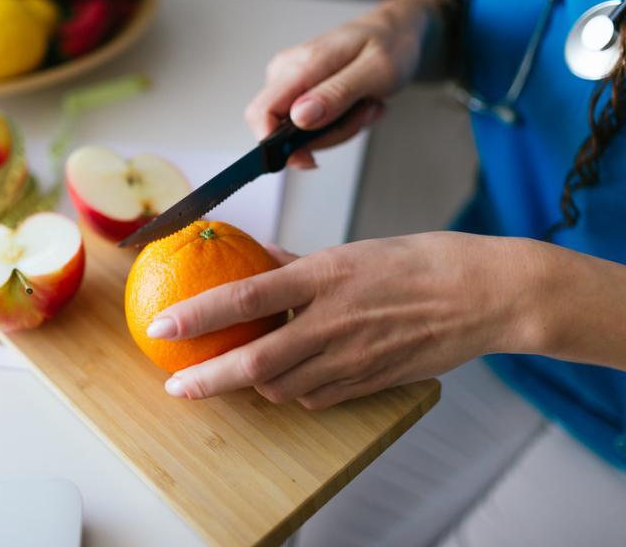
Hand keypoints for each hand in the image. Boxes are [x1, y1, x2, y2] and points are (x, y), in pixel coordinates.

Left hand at [149, 233, 541, 408]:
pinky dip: (294, 392)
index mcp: (324, 278)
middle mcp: (331, 322)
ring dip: (251, 387)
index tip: (163, 327)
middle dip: (207, 381)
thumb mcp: (355, 249)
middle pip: (254, 364)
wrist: (483, 296)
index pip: (245, 299)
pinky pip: (317, 397)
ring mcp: (352, 357)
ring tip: (232, 377)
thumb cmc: (423, 262)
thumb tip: (262, 262)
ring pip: (282, 389)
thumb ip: (302, 264)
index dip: (198, 316)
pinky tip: (290, 379)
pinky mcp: (370, 382)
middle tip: (177, 387)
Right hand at [245, 0, 427, 168]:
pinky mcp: (302, 94)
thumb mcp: (375, 70)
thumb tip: (300, 118)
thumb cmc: (388, 43)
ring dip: (339, 130)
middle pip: (282, 130)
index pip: (261, 112)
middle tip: (361, 115)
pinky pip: (313, 128)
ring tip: (366, 105)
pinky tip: (359, 105)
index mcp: (300, 64)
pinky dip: (340, 125)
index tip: (308, 157)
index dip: (275, 144)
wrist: (394, 31)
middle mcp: (288, 73)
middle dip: (324, 137)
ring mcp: (294, 84)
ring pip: (301, 135)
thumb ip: (336, 94)